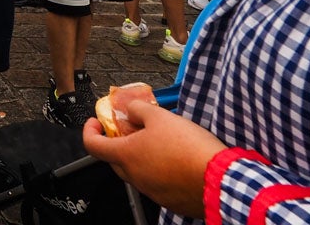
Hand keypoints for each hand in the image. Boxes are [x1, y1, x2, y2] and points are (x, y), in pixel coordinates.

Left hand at [83, 101, 224, 218]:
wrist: (219, 179)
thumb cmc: (188, 147)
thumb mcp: (160, 116)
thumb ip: (138, 109)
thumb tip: (129, 108)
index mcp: (126, 156)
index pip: (92, 145)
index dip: (90, 131)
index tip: (96, 123)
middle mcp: (134, 177)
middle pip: (115, 159)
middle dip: (118, 142)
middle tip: (131, 129)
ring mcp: (151, 191)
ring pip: (136, 172)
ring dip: (140, 157)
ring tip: (158, 143)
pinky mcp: (169, 201)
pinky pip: (156, 184)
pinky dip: (158, 171)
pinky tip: (174, 161)